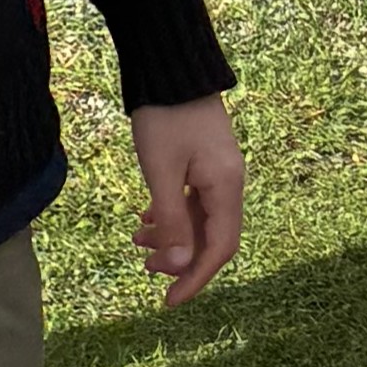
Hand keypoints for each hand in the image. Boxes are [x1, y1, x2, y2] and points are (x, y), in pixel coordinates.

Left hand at [132, 94, 244, 304]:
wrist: (170, 65)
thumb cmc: (164, 116)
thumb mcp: (162, 172)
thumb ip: (172, 221)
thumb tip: (177, 267)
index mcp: (226, 186)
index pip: (219, 248)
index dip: (194, 278)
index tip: (168, 301)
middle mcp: (230, 181)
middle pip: (211, 236)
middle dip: (179, 258)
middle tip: (145, 269)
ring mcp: (219, 170)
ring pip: (200, 218)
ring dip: (172, 235)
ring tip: (137, 240)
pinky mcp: (206, 160)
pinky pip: (194, 199)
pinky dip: (172, 213)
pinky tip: (147, 216)